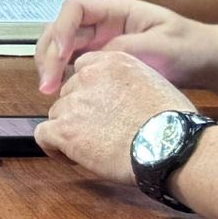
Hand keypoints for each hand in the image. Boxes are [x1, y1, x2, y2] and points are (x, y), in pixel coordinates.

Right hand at [34, 0, 210, 94]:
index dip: (62, 28)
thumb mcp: (162, 45)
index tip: (62, 54)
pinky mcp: (100, 61)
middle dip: (48, 53)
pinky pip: (72, 64)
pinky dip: (62, 76)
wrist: (204, 61)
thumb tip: (93, 60)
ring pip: (60, 47)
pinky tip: (63, 93)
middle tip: (47, 84)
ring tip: (49, 91)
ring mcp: (98, 42)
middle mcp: (101, 24)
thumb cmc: (188, 46)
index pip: (74, 8)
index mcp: (115, 10)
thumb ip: (128, 48)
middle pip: (59, 28)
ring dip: (49, 65)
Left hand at [35, 51, 197, 185]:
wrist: (171, 147)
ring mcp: (74, 102)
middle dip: (80, 112)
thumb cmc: (174, 125)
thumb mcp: (153, 83)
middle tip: (99, 133)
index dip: (88, 91)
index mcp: (111, 61)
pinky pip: (43, 135)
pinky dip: (53, 147)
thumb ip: (126, 83)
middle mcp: (88, 76)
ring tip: (93, 149)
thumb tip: (117, 99)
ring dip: (70, 130)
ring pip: (57, 114)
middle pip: (69, 94)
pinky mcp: (65, 129)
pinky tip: (71, 157)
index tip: (98, 108)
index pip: (82, 69)